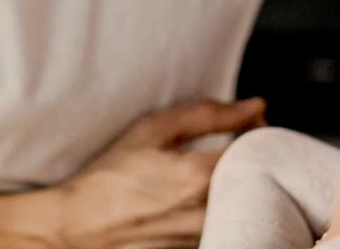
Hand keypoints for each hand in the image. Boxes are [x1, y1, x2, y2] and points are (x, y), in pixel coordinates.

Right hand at [57, 98, 267, 248]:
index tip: (252, 121)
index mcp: (196, 177)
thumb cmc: (110, 177)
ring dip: (240, 180)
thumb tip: (254, 106)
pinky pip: (225, 221)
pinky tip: (201, 195)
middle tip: (241, 142)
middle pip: (257, 177)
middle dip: (255, 156)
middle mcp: (205, 211)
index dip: (261, 129)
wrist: (78, 225)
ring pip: (243, 201)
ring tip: (219, 168)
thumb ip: (208, 114)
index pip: (257, 148)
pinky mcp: (195, 248)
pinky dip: (224, 204)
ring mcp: (202, 235)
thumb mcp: (152, 130)